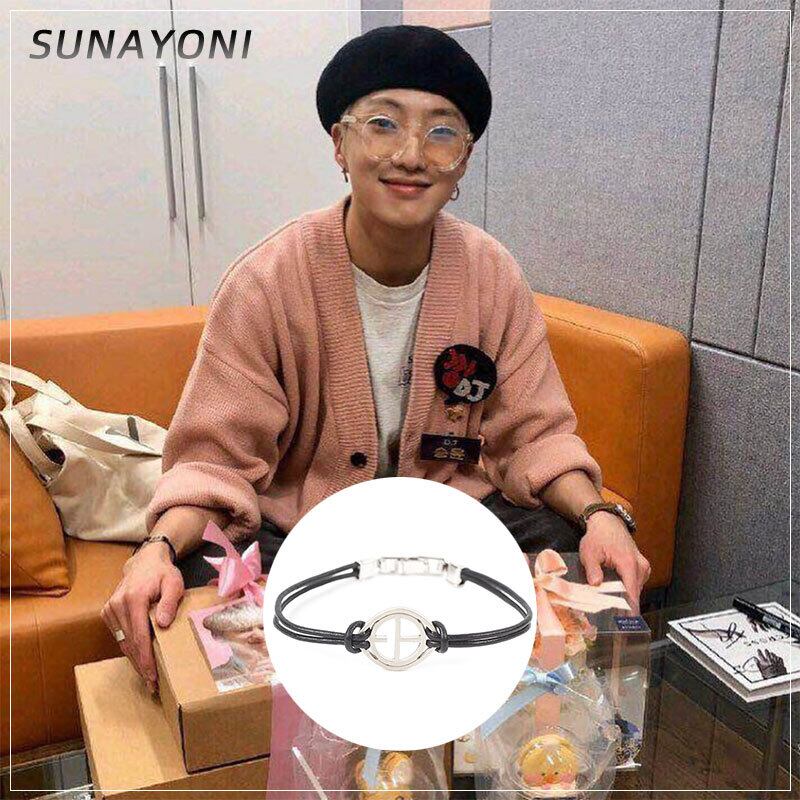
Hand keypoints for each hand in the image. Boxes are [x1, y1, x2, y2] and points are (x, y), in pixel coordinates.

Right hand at [101, 542, 184, 692]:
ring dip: (135, 660)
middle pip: (129, 643)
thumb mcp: (174, 583)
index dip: (146, 658)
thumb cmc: (163, 574)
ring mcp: (110, 610)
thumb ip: (170, 602)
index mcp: (133, 599)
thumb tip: (163, 624)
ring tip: (148, 677)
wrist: (145, 562)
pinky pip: (119, 636)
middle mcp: (117, 605)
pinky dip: (129, 649)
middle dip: (141, 665)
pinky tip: (139, 660)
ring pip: (122, 642)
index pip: (139, 636)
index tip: (153, 675)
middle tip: (153, 684)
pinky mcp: (107, 613)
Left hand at [578, 512, 649, 613]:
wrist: (607, 522)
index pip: (632, 594)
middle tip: (613, 620)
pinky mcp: (641, 566)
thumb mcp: (589, 553)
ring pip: (636, 589)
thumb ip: (593, 569)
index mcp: (629, 564)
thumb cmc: (598, 537)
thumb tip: (596, 585)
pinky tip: (616, 592)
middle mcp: (640, 566)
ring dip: (625, 597)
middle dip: (625, 606)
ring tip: (613, 608)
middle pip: (635, 593)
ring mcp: (643, 566)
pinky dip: (627, 589)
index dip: (629, 611)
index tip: (627, 625)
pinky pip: (636, 583)